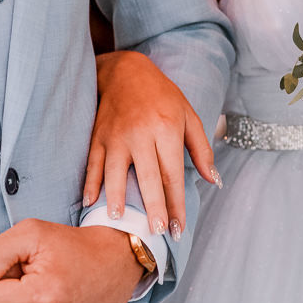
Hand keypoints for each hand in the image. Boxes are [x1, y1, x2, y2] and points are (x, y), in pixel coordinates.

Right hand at [86, 50, 220, 239]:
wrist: (126, 72)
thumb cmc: (162, 96)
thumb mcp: (189, 115)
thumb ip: (201, 149)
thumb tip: (213, 180)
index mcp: (166, 129)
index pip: (172, 173)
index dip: (176, 203)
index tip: (178, 227)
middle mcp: (141, 134)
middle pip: (147, 176)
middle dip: (153, 206)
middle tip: (156, 231)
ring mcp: (116, 136)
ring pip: (115, 171)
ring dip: (116, 197)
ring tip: (118, 220)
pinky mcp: (98, 136)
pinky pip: (93, 162)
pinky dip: (91, 182)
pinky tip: (89, 201)